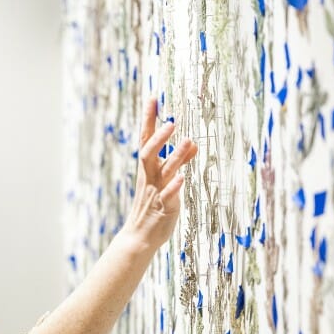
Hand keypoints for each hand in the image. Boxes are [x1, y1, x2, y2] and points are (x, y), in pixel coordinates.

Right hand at [123, 98, 196, 248]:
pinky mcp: (163, 207)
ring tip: (188, 141)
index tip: (153, 98)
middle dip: (159, 136)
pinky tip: (182, 179)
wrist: (141, 236)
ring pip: (163, 171)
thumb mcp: (166, 180)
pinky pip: (167, 196)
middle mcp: (149, 177)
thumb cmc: (154, 206)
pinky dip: (174, 187)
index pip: (146, 139)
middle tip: (172, 121)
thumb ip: (180, 160)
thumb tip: (193, 143)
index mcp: (148, 168)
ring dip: (175, 156)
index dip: (149, 119)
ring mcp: (155, 192)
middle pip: (149, 152)